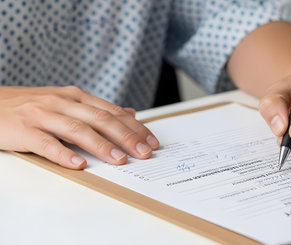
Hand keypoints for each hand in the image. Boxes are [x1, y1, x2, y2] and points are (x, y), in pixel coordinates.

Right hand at [0, 86, 158, 168]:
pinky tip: (79, 165)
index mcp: (76, 97)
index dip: (135, 127)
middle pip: (101, 119)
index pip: (112, 112)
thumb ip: (97, 109)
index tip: (152, 141)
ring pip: (78, 129)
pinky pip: (46, 143)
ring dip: (101, 146)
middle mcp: (63, 102)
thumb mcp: (67, 102)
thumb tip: (130, 114)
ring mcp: (43, 115)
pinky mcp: (23, 130)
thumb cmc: (31, 106)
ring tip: (120, 160)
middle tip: (144, 153)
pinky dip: (63, 154)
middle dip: (126, 137)